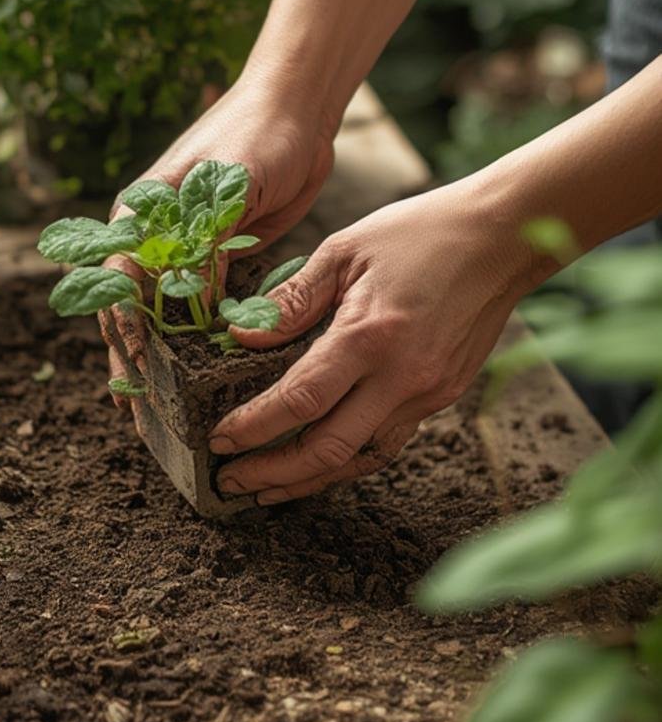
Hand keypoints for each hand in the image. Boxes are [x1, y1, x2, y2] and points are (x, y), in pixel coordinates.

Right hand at [100, 71, 336, 399]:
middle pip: (133, 310)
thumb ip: (206, 245)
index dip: (123, 332)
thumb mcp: (229, 189)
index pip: (116, 285)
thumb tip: (189, 308)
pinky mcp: (221, 257)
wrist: (298, 108)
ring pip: (167, 316)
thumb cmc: (257, 134)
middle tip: (143, 414)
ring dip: (167, 359)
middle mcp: (154, 238)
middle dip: (136, 361)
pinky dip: (204, 340)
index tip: (137, 372)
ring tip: (169, 411)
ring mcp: (187, 250)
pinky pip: (205, 308)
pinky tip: (210, 376)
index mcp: (139, 216)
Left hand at [209, 181, 542, 500]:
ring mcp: (427, 393)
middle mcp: (401, 376)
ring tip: (267, 488)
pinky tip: (319, 463)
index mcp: (369, 336)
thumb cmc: (420, 232)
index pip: (299, 401)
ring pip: (360, 459)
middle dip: (272, 474)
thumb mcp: (344, 250)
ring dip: (309, 480)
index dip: (253, 429)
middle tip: (230, 482)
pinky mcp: (443, 396)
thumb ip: (292, 299)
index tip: (218, 441)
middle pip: (327, 450)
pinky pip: (388, 443)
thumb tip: (240, 336)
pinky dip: (349, 461)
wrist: (503, 237)